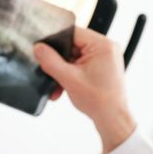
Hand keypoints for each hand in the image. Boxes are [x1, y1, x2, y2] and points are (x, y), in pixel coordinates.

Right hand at [34, 27, 135, 153]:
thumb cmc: (100, 101)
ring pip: (75, 57)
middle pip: (73, 46)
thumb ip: (51, 61)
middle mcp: (106, 48)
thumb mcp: (69, 79)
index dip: (56, 42)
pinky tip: (65, 87)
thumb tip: (39, 48)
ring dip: (64, 71)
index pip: (72, 33)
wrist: (113, 120)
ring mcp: (105, 58)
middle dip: (60, 62)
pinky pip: (81, 65)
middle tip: (51, 73)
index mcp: (102, 45)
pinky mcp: (103, 67)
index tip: (44, 51)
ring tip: (58, 86)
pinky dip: (72, 75)